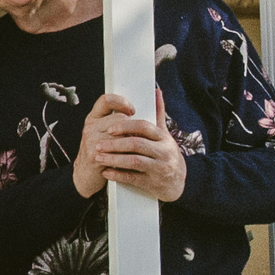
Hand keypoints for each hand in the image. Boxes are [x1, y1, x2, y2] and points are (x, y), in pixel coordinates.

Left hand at [72, 91, 186, 201]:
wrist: (177, 182)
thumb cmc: (166, 154)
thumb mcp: (164, 135)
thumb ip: (157, 114)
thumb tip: (156, 91)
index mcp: (163, 138)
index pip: (143, 127)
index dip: (125, 126)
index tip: (109, 129)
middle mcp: (163, 152)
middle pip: (136, 144)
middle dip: (115, 144)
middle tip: (98, 145)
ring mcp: (159, 168)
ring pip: (134, 161)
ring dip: (114, 159)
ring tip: (98, 157)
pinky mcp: (153, 183)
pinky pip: (133, 178)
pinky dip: (118, 175)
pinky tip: (106, 172)